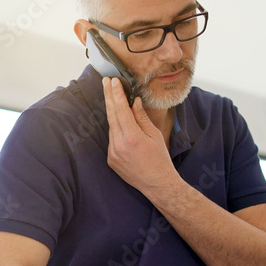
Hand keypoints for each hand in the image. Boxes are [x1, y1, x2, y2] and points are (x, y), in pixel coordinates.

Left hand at [102, 77, 176, 193]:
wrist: (157, 184)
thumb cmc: (160, 159)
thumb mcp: (154, 135)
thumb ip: (141, 117)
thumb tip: (133, 102)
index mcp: (132, 137)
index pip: (120, 110)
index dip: (116, 94)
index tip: (113, 81)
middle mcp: (118, 145)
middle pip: (110, 115)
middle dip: (108, 97)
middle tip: (105, 82)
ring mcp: (112, 153)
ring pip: (111, 127)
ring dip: (113, 114)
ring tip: (115, 99)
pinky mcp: (110, 160)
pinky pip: (112, 140)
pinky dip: (116, 130)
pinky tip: (123, 126)